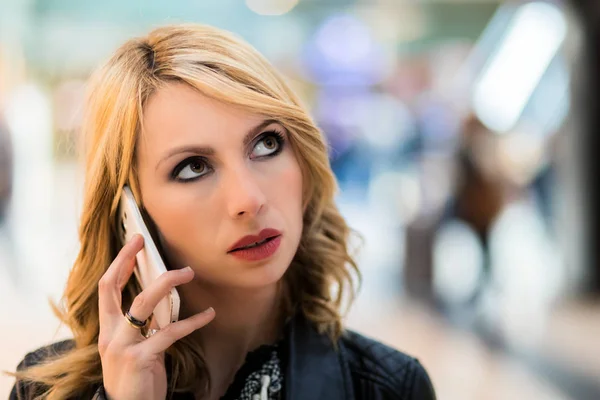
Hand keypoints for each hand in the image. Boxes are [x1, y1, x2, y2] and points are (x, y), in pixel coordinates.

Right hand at [97, 234, 214, 399]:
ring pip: (142, 303)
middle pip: (112, 288)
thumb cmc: (136, 380)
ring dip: (167, 283)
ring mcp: (122, 346)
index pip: (106, 290)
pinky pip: (170, 332)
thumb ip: (143, 327)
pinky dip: (193, 321)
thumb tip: (163, 304)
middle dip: (125, 260)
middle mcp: (110, 335)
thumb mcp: (134, 350)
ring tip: (188, 272)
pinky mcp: (140, 358)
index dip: (118, 264)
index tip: (133, 244)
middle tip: (141, 240)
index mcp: (108, 331)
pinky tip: (209, 314)